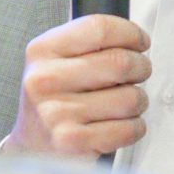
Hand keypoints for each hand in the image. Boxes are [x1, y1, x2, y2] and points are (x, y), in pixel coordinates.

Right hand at [3, 14, 150, 156]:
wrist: (32, 144)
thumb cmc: (55, 97)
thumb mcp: (58, 59)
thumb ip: (91, 43)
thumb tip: (136, 39)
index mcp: (42, 51)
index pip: (99, 29)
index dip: (131, 34)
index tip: (140, 42)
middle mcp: (45, 81)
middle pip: (120, 62)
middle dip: (141, 67)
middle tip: (139, 73)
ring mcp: (57, 114)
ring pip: (130, 98)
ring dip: (138, 100)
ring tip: (124, 103)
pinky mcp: (73, 142)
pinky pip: (128, 129)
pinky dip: (135, 127)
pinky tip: (121, 125)